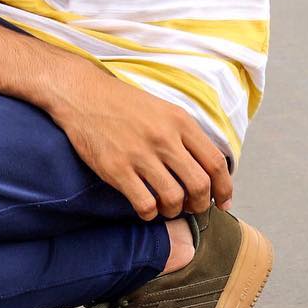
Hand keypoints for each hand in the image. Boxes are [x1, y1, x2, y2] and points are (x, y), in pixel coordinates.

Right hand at [46, 62, 233, 219]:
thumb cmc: (124, 103)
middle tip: (192, 208)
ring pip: (174, 199)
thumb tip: (208, 168)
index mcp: (179, 121)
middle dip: (200, 204)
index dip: (224, 188)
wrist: (82, 94)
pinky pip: (145, 205)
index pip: (215, 162)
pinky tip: (145, 207)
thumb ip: (186, 135)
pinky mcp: (116, 169)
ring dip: (174, 210)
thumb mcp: (163, 109)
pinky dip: (150, 213)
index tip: (222, 203)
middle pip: (199, 185)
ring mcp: (139, 154)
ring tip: (166, 206)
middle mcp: (163, 138)